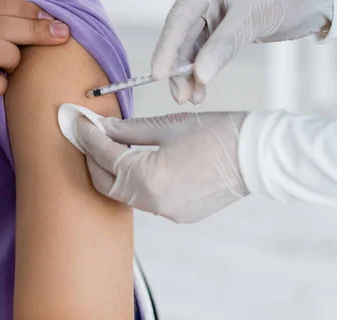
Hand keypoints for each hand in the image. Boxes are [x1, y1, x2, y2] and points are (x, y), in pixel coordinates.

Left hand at [76, 111, 248, 223]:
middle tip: (87, 135)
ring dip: (113, 171)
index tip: (78, 121)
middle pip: (107, 183)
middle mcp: (154, 203)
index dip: (88, 136)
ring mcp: (168, 213)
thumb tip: (104, 127)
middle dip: (92, 159)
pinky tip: (135, 163)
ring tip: (109, 146)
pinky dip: (134, 182)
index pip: (105, 156)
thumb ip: (129, 129)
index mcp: (149, 178)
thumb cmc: (219, 133)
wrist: (258, 156)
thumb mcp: (169, 126)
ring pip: (125, 194)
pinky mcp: (180, 214)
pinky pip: (146, 200)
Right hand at [152, 0, 332, 103]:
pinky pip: (205, 53)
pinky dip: (203, 71)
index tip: (160, 74)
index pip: (179, 17)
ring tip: (191, 97)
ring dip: (190, 74)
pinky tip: (200, 89)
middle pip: (181, 36)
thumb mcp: (252, 19)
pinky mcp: (222, 29)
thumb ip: (223, 47)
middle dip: (179, 67)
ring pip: (192, 48)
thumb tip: (199, 75)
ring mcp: (212, 13)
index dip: (166, 47)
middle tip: (179, 95)